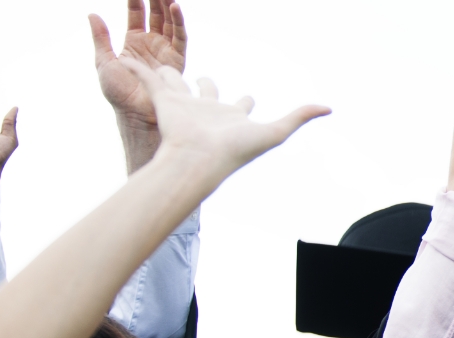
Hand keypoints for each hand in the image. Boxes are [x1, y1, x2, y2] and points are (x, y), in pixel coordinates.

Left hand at [90, 0, 185, 127]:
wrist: (135, 112)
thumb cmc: (118, 92)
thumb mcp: (103, 61)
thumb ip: (100, 37)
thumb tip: (92, 14)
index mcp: (133, 42)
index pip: (136, 15)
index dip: (135, 1)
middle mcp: (151, 44)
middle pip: (155, 15)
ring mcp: (165, 50)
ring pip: (169, 22)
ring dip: (168, 6)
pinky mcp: (177, 59)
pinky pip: (180, 37)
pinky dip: (178, 22)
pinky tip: (174, 7)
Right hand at [116, 59, 327, 168]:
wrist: (198, 160)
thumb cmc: (234, 151)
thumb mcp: (274, 132)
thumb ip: (299, 117)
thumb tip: (330, 107)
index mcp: (233, 118)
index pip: (242, 104)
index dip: (246, 100)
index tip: (249, 98)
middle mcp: (208, 111)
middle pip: (208, 92)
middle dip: (206, 85)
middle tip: (203, 79)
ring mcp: (185, 106)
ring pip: (177, 84)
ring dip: (171, 76)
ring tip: (161, 66)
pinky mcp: (163, 102)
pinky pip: (148, 81)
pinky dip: (136, 72)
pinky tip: (123, 61)